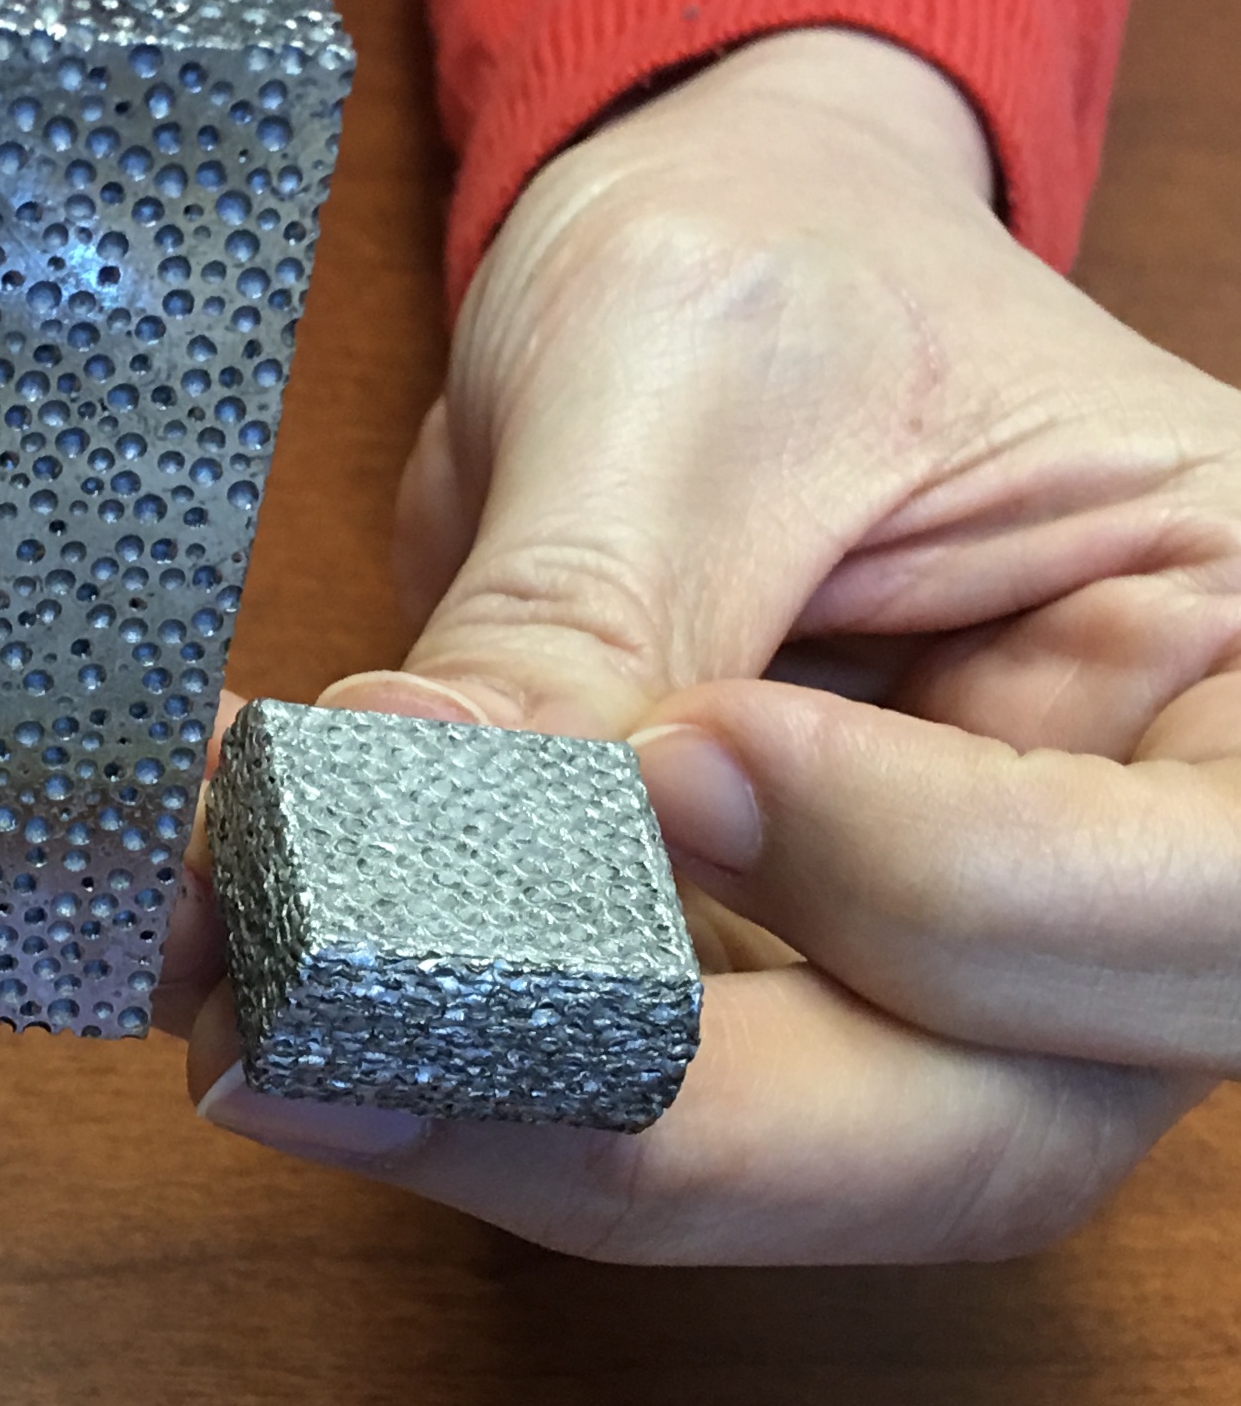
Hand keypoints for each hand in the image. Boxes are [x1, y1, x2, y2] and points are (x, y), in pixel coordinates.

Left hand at [170, 27, 1229, 1260]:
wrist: (704, 257)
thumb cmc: (773, 254)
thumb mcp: (693, 370)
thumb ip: (586, 611)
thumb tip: (407, 810)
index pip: (1206, 901)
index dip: (953, 891)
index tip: (692, 764)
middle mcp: (1115, 862)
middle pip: (977, 1119)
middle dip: (656, 1115)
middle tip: (351, 1042)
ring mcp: (932, 957)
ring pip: (775, 1156)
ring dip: (499, 1106)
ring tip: (263, 1013)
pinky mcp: (759, 978)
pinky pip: (622, 1088)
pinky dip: (441, 1056)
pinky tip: (268, 984)